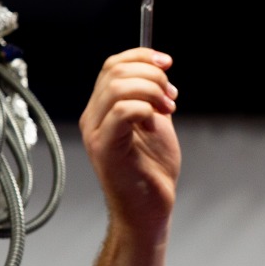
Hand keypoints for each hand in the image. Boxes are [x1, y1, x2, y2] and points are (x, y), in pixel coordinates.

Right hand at [79, 48, 180, 245]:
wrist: (149, 209)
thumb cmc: (152, 171)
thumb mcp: (155, 123)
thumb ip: (151, 98)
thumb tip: (159, 70)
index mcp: (102, 109)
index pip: (112, 65)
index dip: (141, 56)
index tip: (167, 62)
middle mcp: (93, 118)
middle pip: (114, 71)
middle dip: (151, 74)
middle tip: (171, 96)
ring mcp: (96, 133)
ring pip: (117, 87)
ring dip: (151, 91)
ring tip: (167, 109)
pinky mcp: (105, 149)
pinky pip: (122, 112)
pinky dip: (145, 109)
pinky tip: (155, 123)